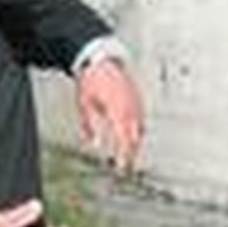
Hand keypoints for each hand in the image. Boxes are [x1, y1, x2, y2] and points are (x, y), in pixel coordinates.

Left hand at [75, 59, 144, 175]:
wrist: (100, 59)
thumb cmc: (92, 79)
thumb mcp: (85, 105)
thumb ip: (90, 126)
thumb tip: (94, 143)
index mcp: (117, 110)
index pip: (124, 139)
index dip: (124, 156)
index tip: (121, 168)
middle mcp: (130, 107)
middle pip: (136, 136)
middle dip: (132, 153)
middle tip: (128, 167)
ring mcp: (136, 102)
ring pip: (141, 128)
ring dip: (136, 143)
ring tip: (131, 155)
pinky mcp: (138, 97)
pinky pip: (142, 118)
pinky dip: (139, 130)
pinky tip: (134, 135)